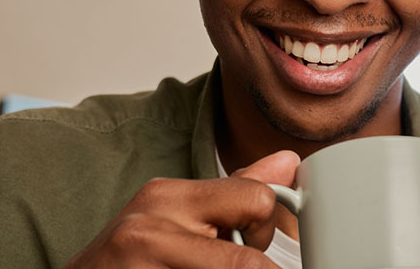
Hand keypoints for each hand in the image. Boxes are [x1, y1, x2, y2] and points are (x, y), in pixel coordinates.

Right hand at [63, 151, 300, 267]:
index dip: (264, 229)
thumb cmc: (131, 258)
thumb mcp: (176, 217)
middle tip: (228, 265)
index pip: (256, 198)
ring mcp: (144, 263)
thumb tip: (287, 161)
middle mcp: (152, 226)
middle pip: (249, 250)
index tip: (252, 242)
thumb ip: (234, 194)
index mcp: (168, 195)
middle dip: (255, 264)